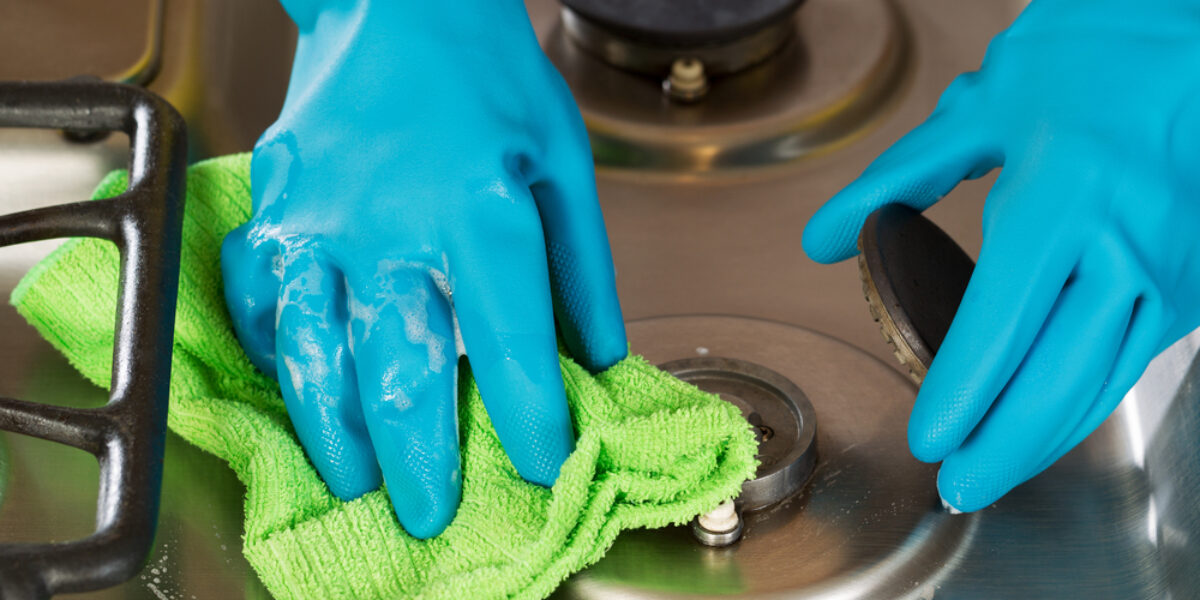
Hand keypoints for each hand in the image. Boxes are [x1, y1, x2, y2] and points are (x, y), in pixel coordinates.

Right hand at [220, 0, 626, 537]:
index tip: (543, 463)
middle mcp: (391, 219)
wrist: (398, 2)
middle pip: (401, 363)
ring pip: (315, 348)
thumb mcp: (562, 159)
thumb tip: (595, 357)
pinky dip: (278, 353)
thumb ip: (581, 267)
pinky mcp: (275, 208)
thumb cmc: (489, 76)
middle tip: (431, 510)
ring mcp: (320, 217)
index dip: (527, 413)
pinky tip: (300, 385)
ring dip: (335, 429)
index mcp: (480, 204)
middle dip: (419, 454)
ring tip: (355, 481)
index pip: (508, 336)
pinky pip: (263, 298)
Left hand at [802, 0, 1199, 510]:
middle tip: (959, 485)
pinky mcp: (1196, 278)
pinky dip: (1088, 397)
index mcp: (1063, 198)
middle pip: (1059, 378)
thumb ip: (896, 181)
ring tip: (996, 467)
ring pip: (1105, 380)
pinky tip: (1051, 415)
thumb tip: (827, 236)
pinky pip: (1137, 357)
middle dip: (1004, 446)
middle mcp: (1126, 243)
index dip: (962, 394)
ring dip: (1048, 436)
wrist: (1196, 31)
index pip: (1000, 327)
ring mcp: (1172, 266)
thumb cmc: (1092, 56)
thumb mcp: (979, 108)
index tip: (930, 437)